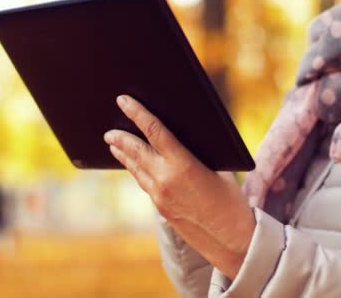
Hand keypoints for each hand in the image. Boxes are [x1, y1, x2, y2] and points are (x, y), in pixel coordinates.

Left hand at [103, 95, 254, 278]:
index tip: (123, 101)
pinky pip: (143, 183)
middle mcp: (165, 180)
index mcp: (183, 165)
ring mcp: (160, 196)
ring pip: (135, 169)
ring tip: (112, 143)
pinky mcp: (161, 208)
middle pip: (135, 151)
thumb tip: (183, 135)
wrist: (231, 239)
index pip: (154, 131)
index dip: (136, 113)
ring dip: (122, 154)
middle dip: (120, 137)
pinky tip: (132, 165)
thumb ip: (198, 152)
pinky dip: (135, 170)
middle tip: (108, 129)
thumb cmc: (231, 200)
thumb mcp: (219, 168)